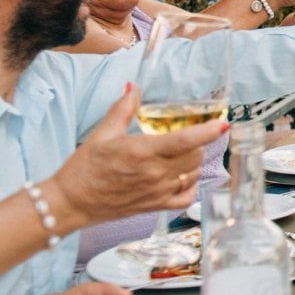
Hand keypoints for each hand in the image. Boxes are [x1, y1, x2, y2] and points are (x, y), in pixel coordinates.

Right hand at [49, 85, 223, 227]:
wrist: (72, 202)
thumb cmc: (84, 168)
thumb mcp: (102, 134)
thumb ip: (123, 109)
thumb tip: (134, 87)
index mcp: (142, 152)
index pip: (185, 140)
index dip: (208, 131)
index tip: (222, 123)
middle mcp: (154, 174)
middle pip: (195, 156)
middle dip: (197, 142)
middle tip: (187, 135)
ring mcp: (157, 192)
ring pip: (193, 175)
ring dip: (193, 162)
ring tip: (179, 154)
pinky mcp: (155, 207)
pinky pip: (186, 198)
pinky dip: (190, 187)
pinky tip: (181, 178)